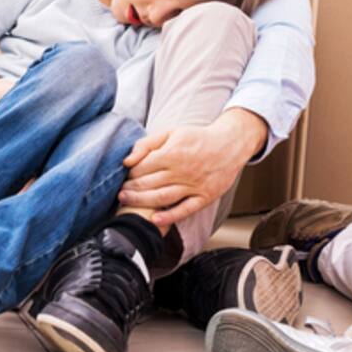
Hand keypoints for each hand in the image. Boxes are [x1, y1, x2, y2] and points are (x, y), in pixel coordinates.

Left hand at [119, 110, 263, 228]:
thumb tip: (127, 160)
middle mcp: (182, 171)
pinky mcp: (205, 197)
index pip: (142, 168)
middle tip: (121, 193)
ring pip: (162, 198)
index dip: (130, 174)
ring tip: (127, 202)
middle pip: (148, 184)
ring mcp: (194, 185)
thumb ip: (146, 144)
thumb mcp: (172, 132)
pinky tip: (155, 219)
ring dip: (141, 202)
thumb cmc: (198, 138)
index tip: (125, 177)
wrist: (230, 144)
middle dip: (130, 189)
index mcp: (172, 153)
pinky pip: (185, 210)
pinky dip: (169, 216)